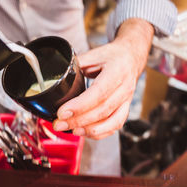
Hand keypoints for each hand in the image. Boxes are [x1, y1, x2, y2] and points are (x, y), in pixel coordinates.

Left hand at [53, 18, 153, 138]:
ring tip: (71, 130)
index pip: (98, 93)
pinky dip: (100, 133)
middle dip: (78, 121)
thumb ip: (76, 65)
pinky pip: (115, 126)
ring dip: (89, 130)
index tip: (62, 112)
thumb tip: (56, 75)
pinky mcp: (125, 109)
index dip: (80, 106)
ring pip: (111, 122)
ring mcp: (127, 100)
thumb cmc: (112, 56)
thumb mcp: (94, 54)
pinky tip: (85, 132)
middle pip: (102, 110)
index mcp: (117, 71)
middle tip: (59, 124)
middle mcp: (125, 88)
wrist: (131, 57)